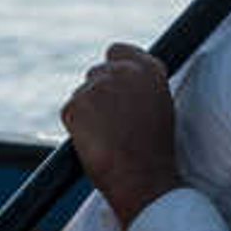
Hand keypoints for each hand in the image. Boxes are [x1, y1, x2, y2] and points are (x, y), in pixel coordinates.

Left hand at [61, 43, 181, 223]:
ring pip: (82, 93)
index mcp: (149, 70)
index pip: (119, 51)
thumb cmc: (154, 153)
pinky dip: (76, 127)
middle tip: (110, 123)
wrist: (142, 179)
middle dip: (99, 93)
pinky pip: (70, 112)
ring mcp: (96, 86)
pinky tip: (94, 143)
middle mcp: (122, 71)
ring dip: (88, 111)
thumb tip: (121, 83)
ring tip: (107, 138)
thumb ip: (141, 87)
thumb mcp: (160, 108)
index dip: (114, 66)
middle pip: (96, 72)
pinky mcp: (75, 105)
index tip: (114, 84)